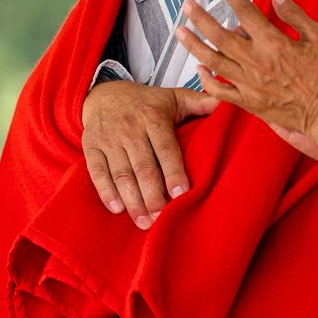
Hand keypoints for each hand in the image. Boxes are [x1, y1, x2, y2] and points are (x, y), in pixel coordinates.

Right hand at [80, 80, 217, 227]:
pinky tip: (118, 209)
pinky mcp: (91, 147)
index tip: (181, 194)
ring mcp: (109, 139)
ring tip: (144, 222)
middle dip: (153, 195)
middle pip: (143, 167)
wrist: (103, 95)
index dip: (173, 172)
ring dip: (133, 200)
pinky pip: (97, 172)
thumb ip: (199, 101)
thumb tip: (225, 101)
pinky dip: (106, 191)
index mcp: (153, 118)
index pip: (166, 149)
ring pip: (121, 174)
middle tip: (162, 218)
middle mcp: (130, 129)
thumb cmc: (145, 103)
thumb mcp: (173, 97)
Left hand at [174, 0, 317, 165]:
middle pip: (219, 35)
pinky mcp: (248, 102)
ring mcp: (249, 83)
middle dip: (200, 17)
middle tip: (187, 5)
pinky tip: (198, 69)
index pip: (246, 13)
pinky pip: (220, 91)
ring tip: (180, 31)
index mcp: (273, 43)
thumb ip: (296, 16)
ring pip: (212, 61)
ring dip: (193, 45)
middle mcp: (255, 61)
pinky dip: (205, 80)